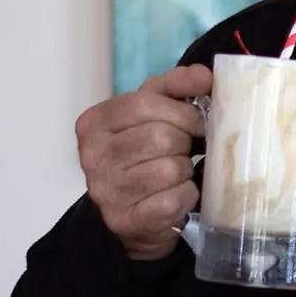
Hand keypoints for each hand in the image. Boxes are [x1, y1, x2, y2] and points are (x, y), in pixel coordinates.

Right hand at [75, 64, 212, 259]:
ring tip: (179, 172)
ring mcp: (105, 191)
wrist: (136, 215)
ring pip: (170, 168)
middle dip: (185, 142)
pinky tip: (179, 194)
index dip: (181, 111)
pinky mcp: (125, 220)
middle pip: (160, 136)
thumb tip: (204, 76)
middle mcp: (92, 156)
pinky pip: (174, 199)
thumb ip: (177, 86)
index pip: (144, 103)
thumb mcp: (156, 111)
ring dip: (186, 170)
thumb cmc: (148, 154)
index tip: (196, 121)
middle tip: (187, 149)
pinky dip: (187, 195)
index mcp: (94, 122)